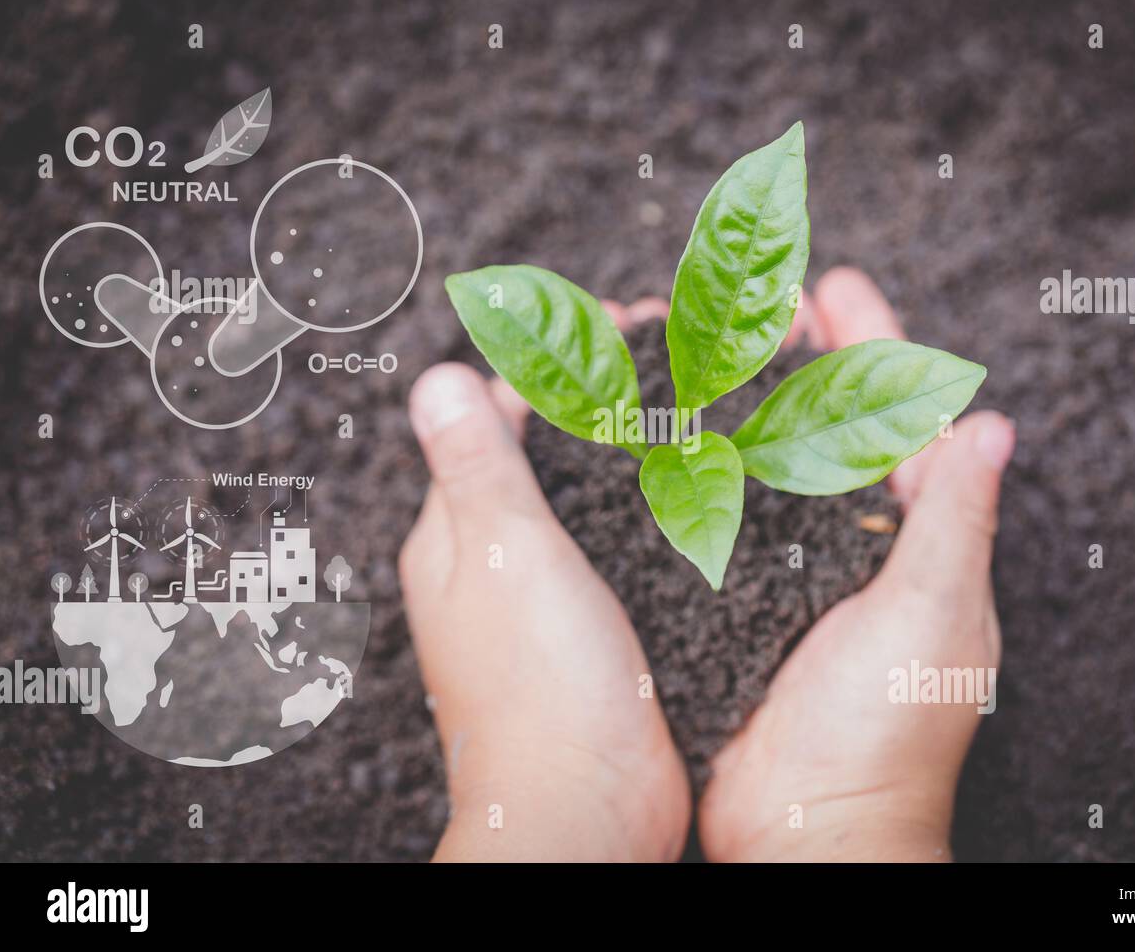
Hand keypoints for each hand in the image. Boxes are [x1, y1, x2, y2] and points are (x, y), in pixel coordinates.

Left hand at [400, 298, 688, 860]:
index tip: (623, 325)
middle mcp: (490, 564)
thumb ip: (477, 464)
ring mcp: (541, 602)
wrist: (585, 808)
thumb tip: (436, 376)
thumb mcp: (504, 553)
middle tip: (674, 357)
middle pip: (540, 455)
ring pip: (582, 501)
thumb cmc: (538, 683)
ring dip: (626, 450)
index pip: (491, 418)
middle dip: (598, 399)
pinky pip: (614, 551)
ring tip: (696, 405)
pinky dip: (647, 510)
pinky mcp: (591, 634)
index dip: (554, 363)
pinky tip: (698, 492)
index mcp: (452, 535)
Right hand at [697, 268, 1014, 860]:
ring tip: (687, 346)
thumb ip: (955, 518)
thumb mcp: (935, 615)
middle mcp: (844, 543)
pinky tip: (651, 433)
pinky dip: (683, 468)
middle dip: (785, 355)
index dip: (868, 341)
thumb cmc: (887, 734)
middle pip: (817, 422)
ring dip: (727, 399)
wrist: (808, 830)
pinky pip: (706, 517)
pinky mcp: (724, 600)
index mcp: (910, 536)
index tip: (831, 285)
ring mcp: (781, 571)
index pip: (893, 414)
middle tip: (744, 300)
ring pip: (754, 460)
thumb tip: (992, 423)